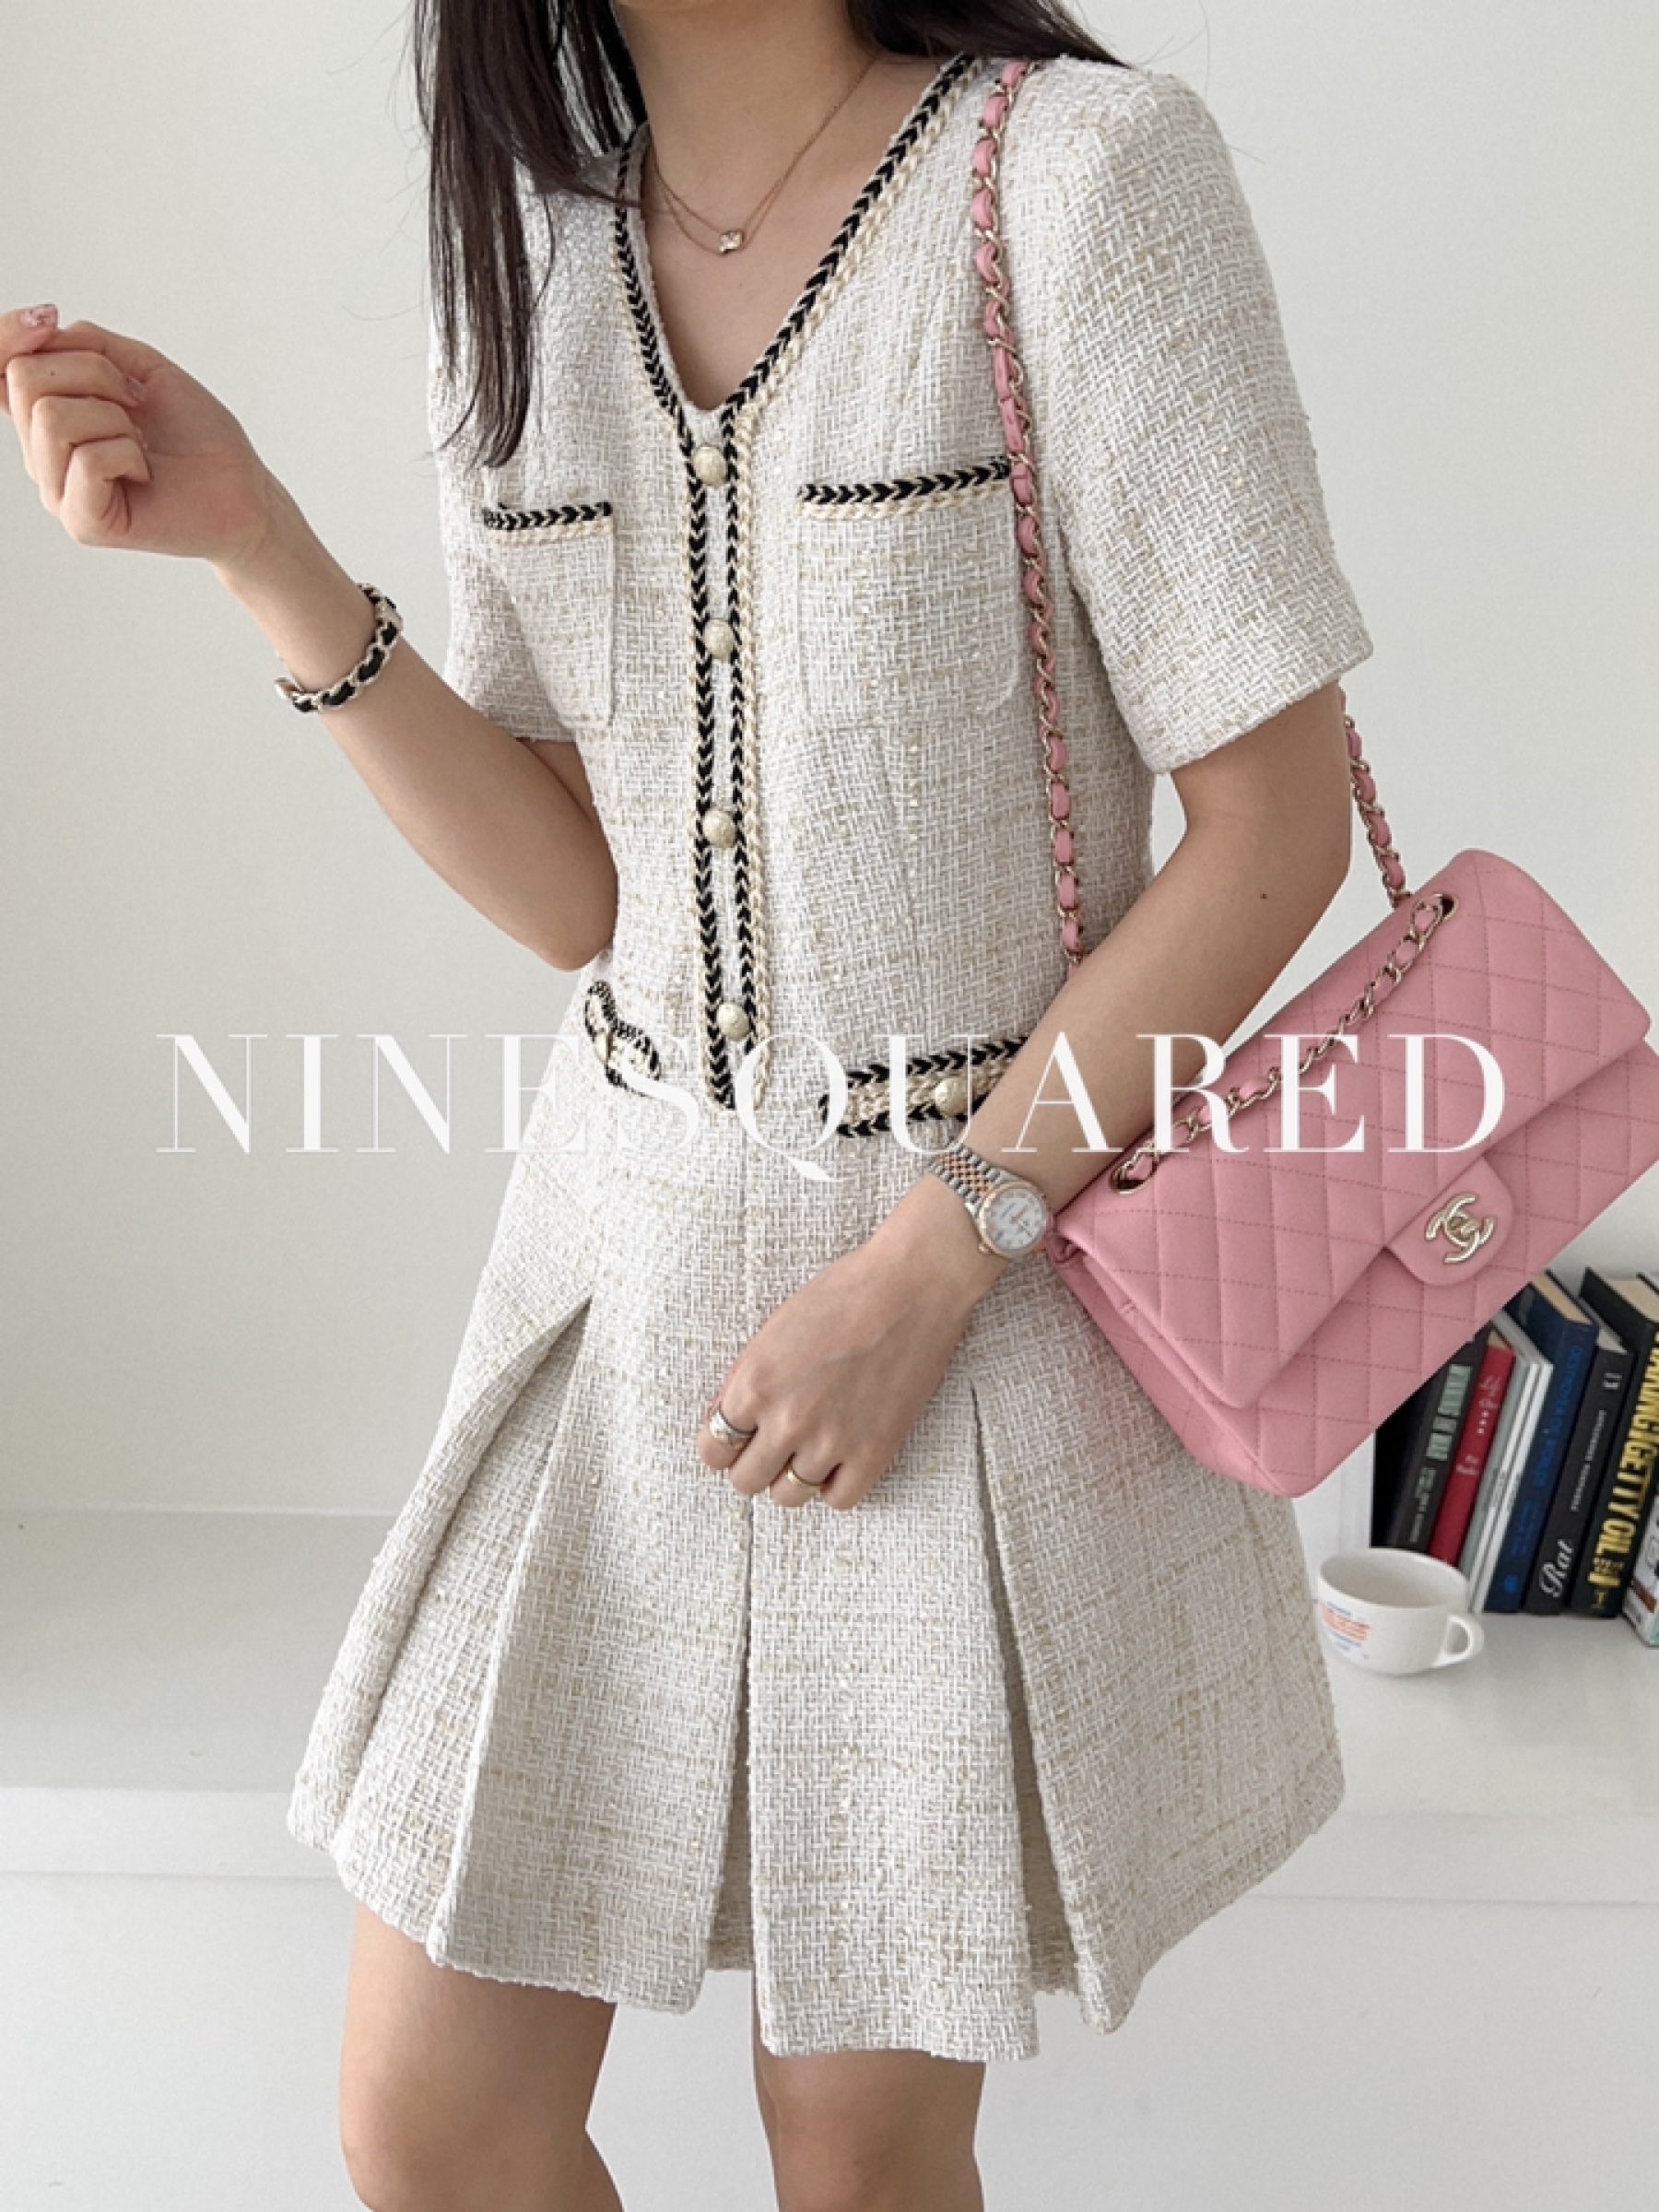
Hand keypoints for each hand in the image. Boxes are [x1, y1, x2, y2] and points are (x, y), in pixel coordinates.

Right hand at [2, 303, 278, 566]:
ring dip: (114, 417)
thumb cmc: (194, 433)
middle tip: (135, 402)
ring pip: (52, 416)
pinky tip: (144, 471)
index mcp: (45, 414)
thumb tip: (41, 327)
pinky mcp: (83, 522)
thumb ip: (84, 344)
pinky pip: (85, 460)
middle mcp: (41, 453)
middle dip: (93, 372)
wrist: (242, 488)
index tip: (47, 320)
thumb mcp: (138, 366)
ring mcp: (57, 491)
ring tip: (140, 442)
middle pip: (25, 379)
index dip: (8, 334)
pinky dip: (127, 453)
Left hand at [694, 1173, 1007, 1511]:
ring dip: (792, 1476)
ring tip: (807, 1449)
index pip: (713, 1450)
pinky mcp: (875, 1452)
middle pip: (746, 1481)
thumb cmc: (843, 1295)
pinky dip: (834, 1484)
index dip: (721, 1446)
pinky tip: (839, 1458)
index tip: (737, 1440)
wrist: (912, 1287)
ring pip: (789, 1495)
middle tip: (771, 1445)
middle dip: (753, 1463)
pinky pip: (839, 1499)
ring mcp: (832, 1440)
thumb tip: (722, 1418)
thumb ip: (744, 1380)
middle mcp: (787, 1419)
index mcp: (755, 1384)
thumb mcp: (774, 1330)